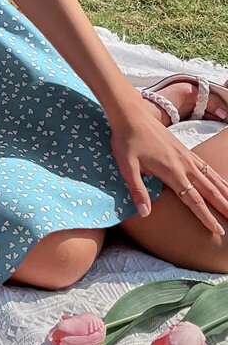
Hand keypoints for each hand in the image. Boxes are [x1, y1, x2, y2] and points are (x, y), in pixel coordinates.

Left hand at [108, 95, 227, 235]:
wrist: (130, 114)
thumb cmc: (126, 140)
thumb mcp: (126, 166)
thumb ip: (137, 190)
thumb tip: (145, 213)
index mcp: (171, 171)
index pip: (193, 199)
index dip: (205, 216)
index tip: (217, 231)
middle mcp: (184, 164)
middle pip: (208, 190)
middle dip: (223, 207)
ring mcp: (186, 156)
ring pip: (211, 177)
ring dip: (224, 192)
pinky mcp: (184, 149)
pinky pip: (206, 166)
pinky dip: (217, 176)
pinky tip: (223, 183)